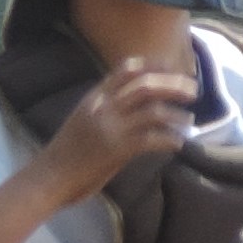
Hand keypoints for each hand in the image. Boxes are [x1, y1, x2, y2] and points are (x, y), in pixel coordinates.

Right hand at [36, 60, 194, 199]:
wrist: (48, 177)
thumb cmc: (67, 152)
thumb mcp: (84, 119)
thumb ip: (107, 108)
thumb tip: (138, 102)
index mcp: (94, 98)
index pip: (126, 71)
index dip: (154, 66)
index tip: (173, 66)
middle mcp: (102, 107)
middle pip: (146, 86)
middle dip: (173, 84)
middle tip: (193, 90)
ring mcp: (110, 127)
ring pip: (154, 110)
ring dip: (177, 115)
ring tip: (189, 121)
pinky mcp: (117, 149)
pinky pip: (153, 139)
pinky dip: (170, 140)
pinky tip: (178, 144)